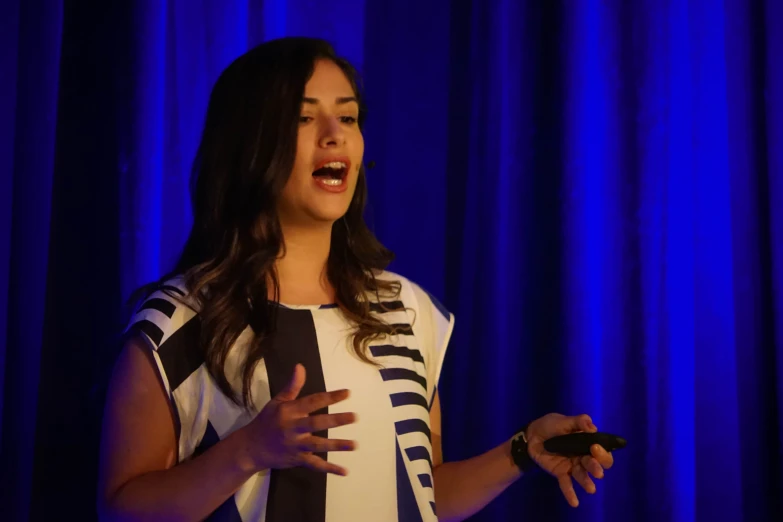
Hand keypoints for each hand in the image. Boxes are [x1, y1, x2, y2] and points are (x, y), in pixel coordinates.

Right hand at [239, 364, 356, 475]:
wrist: (251, 448)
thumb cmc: (267, 421)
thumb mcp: (277, 402)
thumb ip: (292, 386)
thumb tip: (300, 366)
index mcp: (290, 412)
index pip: (313, 402)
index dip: (330, 397)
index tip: (348, 393)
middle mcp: (293, 428)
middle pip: (317, 423)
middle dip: (336, 421)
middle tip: (355, 417)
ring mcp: (296, 446)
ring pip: (318, 445)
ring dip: (337, 445)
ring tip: (354, 445)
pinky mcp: (297, 459)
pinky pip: (315, 465)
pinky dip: (329, 469)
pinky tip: (344, 471)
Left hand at [525, 413, 613, 507]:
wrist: (531, 434)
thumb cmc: (551, 426)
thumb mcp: (564, 420)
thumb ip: (578, 422)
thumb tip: (593, 427)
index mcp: (587, 442)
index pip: (602, 450)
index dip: (602, 452)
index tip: (595, 448)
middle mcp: (583, 456)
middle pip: (595, 464)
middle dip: (597, 467)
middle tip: (597, 470)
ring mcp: (572, 465)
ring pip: (582, 475)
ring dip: (587, 482)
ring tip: (591, 488)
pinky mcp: (561, 473)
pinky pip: (567, 484)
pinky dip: (570, 494)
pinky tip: (574, 503)